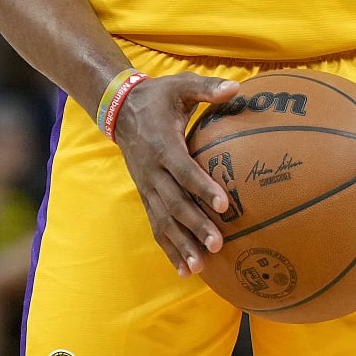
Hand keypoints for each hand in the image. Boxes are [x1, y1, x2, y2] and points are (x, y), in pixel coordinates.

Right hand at [112, 72, 240, 276]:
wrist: (120, 109)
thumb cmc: (158, 96)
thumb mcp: (180, 85)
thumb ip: (207, 88)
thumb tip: (236, 87)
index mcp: (163, 145)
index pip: (183, 170)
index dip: (202, 187)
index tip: (224, 204)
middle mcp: (152, 171)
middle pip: (174, 202)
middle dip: (195, 225)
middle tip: (218, 243)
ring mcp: (147, 186)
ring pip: (163, 220)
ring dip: (181, 244)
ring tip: (201, 267)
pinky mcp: (146, 196)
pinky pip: (156, 226)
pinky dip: (169, 249)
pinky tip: (185, 270)